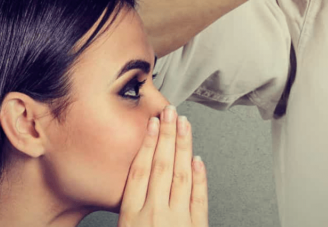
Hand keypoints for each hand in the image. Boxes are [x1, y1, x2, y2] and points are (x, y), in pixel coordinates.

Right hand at [118, 107, 207, 226]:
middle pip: (161, 166)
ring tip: (185, 125)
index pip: (139, 171)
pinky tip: (198, 160)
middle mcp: (154, 214)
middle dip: (167, 135)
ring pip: (181, 176)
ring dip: (183, 147)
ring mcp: (178, 220)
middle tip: (171, 112)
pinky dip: (199, 177)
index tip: (153, 124)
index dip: (147, 144)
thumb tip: (132, 184)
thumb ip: (128, 211)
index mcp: (131, 217)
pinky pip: (199, 198)